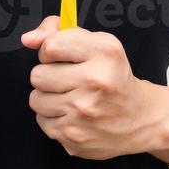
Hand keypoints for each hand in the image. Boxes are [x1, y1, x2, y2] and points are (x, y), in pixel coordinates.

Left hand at [21, 16, 163, 159]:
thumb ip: (60, 31)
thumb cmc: (113, 77)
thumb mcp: (98, 44)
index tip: (62, 56)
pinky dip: (54, 117)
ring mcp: (83, 113)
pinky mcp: (74, 137)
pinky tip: (73, 115)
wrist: (140, 119)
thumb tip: (28, 39)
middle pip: (37, 74)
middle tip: (70, 80)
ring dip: (49, 97)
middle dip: (49, 75)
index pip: (50, 46)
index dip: (51, 51)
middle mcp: (95, 82)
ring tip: (71, 97)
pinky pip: (42, 121)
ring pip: (35, 99)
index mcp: (104, 53)